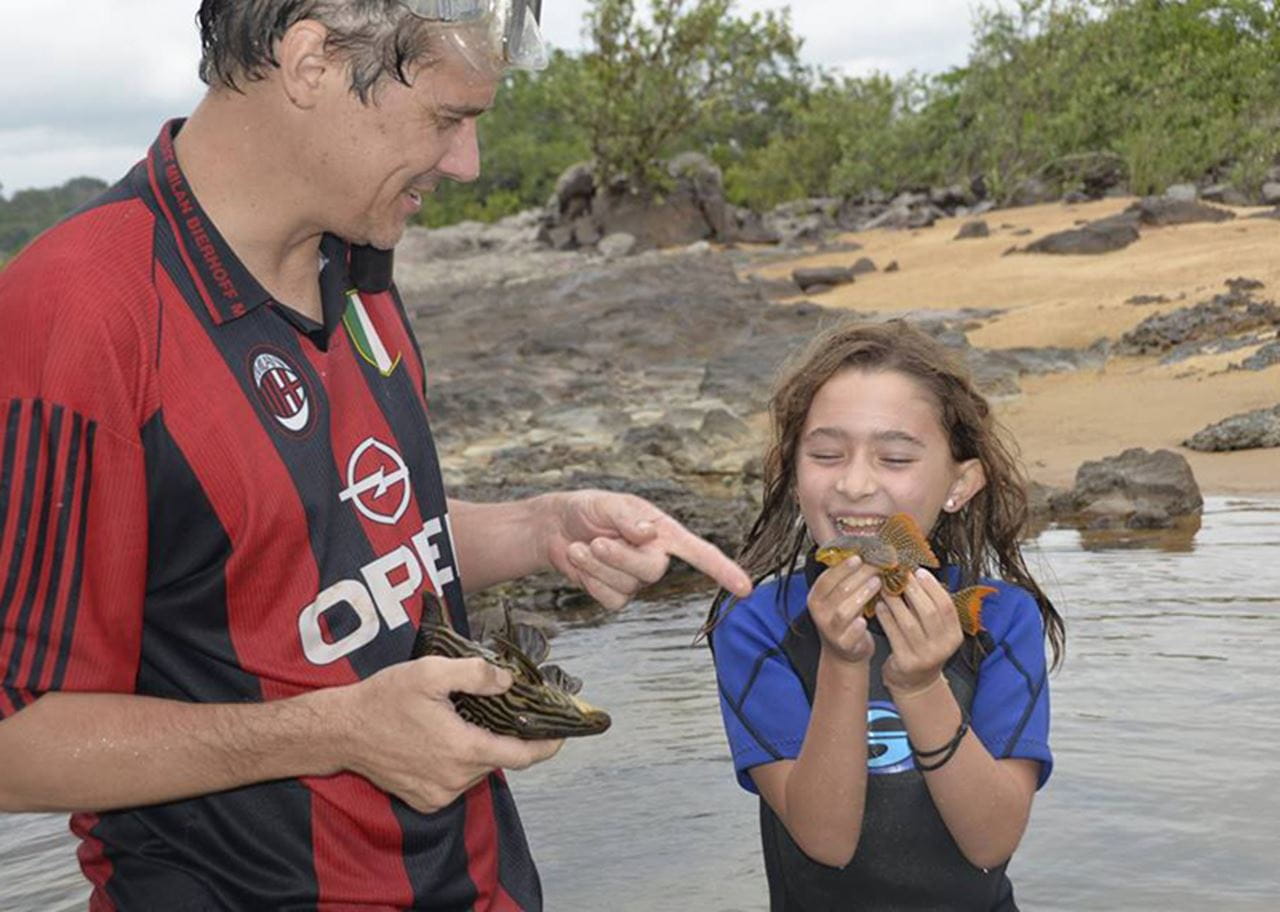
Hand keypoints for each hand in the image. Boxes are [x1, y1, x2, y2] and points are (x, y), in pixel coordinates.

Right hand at [331, 655, 562, 814]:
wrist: (341, 731)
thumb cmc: (384, 698)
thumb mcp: (431, 672)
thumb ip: (476, 673)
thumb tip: (509, 680)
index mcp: (463, 750)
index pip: (522, 755)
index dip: (546, 745)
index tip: (562, 734)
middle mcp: (455, 780)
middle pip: (498, 759)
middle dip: (506, 735)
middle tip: (502, 710)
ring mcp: (439, 794)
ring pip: (478, 770)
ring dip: (479, 748)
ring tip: (465, 720)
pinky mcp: (425, 801)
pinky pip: (456, 781)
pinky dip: (459, 761)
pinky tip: (444, 739)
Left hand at [545, 490, 752, 610]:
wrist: (557, 528)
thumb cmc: (588, 509)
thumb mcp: (608, 503)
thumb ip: (629, 518)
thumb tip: (649, 536)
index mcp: (664, 532)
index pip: (700, 553)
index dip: (723, 570)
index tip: (745, 588)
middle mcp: (656, 557)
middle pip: (652, 571)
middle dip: (619, 557)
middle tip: (595, 540)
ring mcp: (636, 580)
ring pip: (627, 586)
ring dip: (598, 566)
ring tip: (583, 546)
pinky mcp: (616, 595)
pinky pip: (611, 599)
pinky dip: (590, 580)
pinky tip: (582, 562)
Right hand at [807, 556, 877, 663]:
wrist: (844, 651)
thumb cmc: (845, 618)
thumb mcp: (839, 597)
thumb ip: (846, 578)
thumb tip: (865, 552)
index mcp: (816, 597)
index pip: (827, 578)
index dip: (843, 567)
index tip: (860, 557)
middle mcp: (819, 612)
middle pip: (840, 590)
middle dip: (860, 576)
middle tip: (878, 566)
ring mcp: (830, 629)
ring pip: (844, 610)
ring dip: (863, 594)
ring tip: (878, 583)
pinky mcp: (843, 644)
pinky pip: (850, 633)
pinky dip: (858, 625)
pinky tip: (868, 618)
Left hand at [877, 568, 962, 694]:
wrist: (916, 682)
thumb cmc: (923, 648)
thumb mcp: (935, 631)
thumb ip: (930, 608)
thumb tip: (916, 576)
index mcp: (954, 635)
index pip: (946, 606)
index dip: (933, 587)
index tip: (919, 571)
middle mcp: (943, 646)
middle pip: (929, 612)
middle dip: (913, 590)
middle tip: (899, 575)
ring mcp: (925, 656)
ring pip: (909, 622)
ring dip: (896, 602)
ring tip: (885, 587)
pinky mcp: (906, 662)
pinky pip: (894, 634)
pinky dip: (886, 618)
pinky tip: (879, 605)